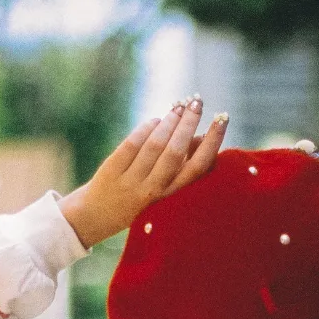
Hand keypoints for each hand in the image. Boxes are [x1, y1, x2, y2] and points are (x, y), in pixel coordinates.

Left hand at [59, 96, 227, 247]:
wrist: (96, 217)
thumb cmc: (139, 200)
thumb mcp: (164, 190)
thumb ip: (183, 167)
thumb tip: (202, 138)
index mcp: (171, 198)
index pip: (198, 168)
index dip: (212, 142)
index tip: (222, 120)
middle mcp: (152, 193)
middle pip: (175, 153)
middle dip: (189, 124)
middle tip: (198, 102)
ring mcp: (130, 182)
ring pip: (154, 147)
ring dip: (169, 122)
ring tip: (179, 106)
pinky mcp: (111, 171)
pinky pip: (131, 144)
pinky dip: (146, 129)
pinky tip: (156, 119)